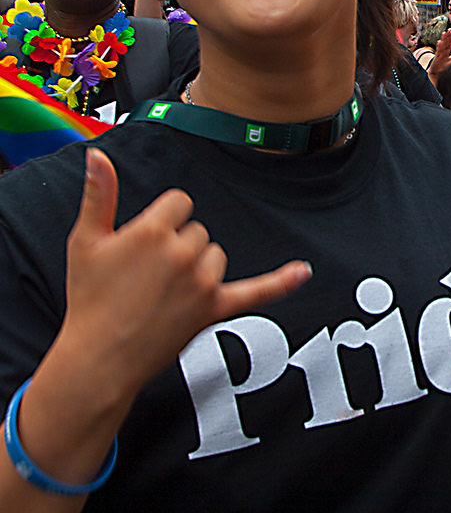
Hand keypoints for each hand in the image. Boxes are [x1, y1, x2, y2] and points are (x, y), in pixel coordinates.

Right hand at [60, 150, 310, 394]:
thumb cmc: (89, 298)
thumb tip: (98, 154)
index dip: (162, 219)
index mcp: (152, 230)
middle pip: (197, 229)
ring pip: (215, 254)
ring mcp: (202, 281)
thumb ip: (98, 193)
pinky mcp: (215, 308)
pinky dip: (280, 282)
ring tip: (162, 292)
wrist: (97, 358)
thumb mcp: (85, 241)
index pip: (180, 201)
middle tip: (145, 276)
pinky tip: (303, 272)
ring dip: (197, 267)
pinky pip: (256, 290)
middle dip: (176, 246)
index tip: (144, 242)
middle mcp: (182, 252)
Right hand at [429, 29, 450, 79]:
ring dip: (443, 39)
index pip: (449, 43)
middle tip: (449, 29)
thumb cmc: (443, 65)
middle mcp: (443, 51)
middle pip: (445, 42)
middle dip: (447, 36)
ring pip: (442, 45)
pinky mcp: (437, 56)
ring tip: (444, 33)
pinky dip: (439, 46)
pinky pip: (438, 51)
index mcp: (446, 51)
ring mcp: (439, 53)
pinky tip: (439, 42)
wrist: (436, 71)